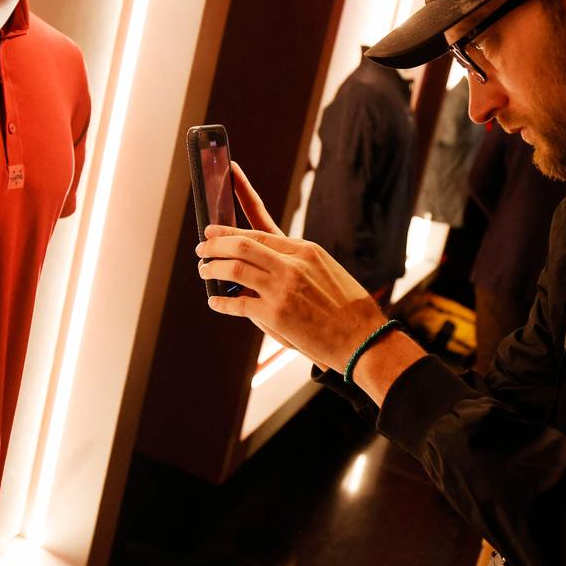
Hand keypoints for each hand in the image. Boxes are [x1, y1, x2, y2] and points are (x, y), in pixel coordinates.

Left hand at [198, 225, 387, 371]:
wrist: (364, 338)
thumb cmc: (347, 308)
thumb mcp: (324, 272)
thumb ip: (293, 265)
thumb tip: (261, 266)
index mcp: (305, 250)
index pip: (260, 228)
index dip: (231, 228)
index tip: (213, 228)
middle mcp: (293, 263)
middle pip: (242, 244)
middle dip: (215, 245)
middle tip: (202, 248)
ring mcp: (283, 288)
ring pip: (234, 268)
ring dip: (212, 269)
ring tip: (204, 271)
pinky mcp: (276, 314)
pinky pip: (237, 304)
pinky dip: (221, 303)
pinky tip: (215, 302)